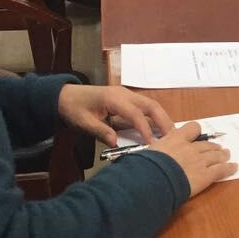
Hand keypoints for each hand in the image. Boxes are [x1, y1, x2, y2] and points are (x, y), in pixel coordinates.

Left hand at [57, 83, 174, 145]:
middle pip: (150, 105)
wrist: (65, 96)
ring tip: (172, 135)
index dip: (145, 129)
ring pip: (151, 104)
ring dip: (163, 118)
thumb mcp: (82, 122)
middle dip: (163, 121)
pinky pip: (146, 107)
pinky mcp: (127, 99)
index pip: (135, 114)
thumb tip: (116, 143)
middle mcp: (124, 93)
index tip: (153, 144)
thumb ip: (100, 131)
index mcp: (113, 98)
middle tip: (174, 138)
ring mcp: (127, 94)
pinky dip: (155, 117)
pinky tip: (160, 129)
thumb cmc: (73, 108)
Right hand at [147, 121, 237, 196]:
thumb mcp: (148, 152)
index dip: (196, 133)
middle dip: (212, 146)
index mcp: (176, 139)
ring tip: (226, 155)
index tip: (196, 137)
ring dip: (222, 155)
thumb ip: (155, 150)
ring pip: (216, 155)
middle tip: (217, 148)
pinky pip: (221, 170)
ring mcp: (200, 161)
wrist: (153, 179)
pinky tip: (233, 167)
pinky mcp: (206, 175)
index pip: (192, 128)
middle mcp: (191, 147)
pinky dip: (229, 168)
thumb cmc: (146, 166)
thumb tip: (148, 153)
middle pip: (207, 144)